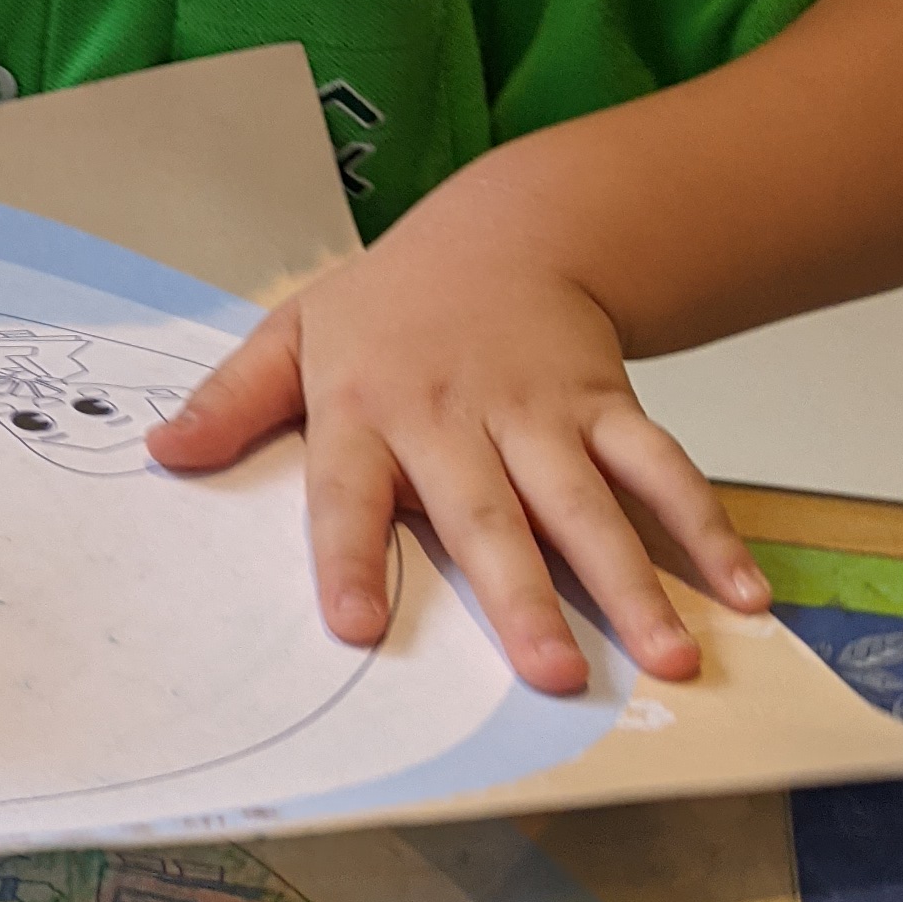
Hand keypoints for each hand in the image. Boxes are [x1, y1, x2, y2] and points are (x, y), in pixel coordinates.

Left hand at [145, 233, 773, 693]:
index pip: (349, 491)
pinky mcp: (606, 406)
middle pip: (489, 515)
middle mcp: (456, 417)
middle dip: (522, 596)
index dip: (351, 556)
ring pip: (587, 503)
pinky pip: (662, 468)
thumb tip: (160, 451)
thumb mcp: (294, 331)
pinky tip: (741, 593)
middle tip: (550, 675)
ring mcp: (541, 413)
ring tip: (665, 659)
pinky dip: (706, 528)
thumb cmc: (390, 303)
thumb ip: (233, 400)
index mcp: (366, 407)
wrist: (510, 226)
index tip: (356, 627)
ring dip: (629, 582)